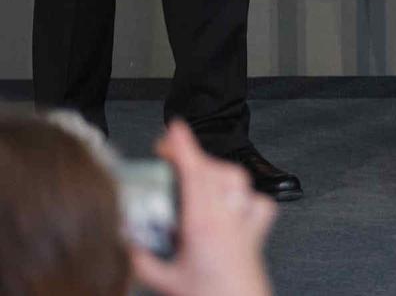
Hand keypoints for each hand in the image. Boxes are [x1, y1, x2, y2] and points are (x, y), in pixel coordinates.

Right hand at [127, 121, 275, 295]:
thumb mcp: (162, 281)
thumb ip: (140, 258)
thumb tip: (124, 238)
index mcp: (204, 225)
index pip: (194, 174)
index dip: (184, 147)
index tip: (175, 128)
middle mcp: (229, 216)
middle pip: (214, 170)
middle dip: (192, 157)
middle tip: (169, 157)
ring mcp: (247, 220)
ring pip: (236, 179)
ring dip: (214, 172)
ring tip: (193, 178)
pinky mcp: (259, 228)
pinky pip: (254, 199)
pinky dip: (239, 195)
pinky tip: (226, 204)